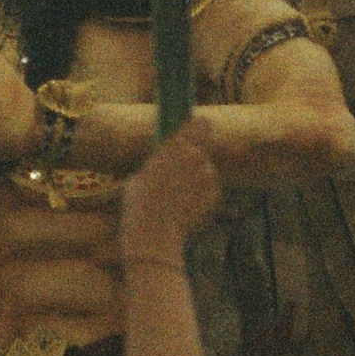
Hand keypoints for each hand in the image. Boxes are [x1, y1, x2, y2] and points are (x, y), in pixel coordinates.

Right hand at [119, 115, 221, 254]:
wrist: (154, 231)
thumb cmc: (139, 202)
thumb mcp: (141, 173)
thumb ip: (159, 161)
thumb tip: (162, 160)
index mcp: (176, 146)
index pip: (200, 124)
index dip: (199, 127)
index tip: (196, 130)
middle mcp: (196, 156)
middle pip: (206, 144)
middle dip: (198, 153)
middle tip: (185, 167)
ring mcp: (208, 175)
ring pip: (207, 169)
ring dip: (198, 177)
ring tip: (179, 195)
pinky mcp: (214, 193)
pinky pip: (210, 189)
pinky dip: (202, 195)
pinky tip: (186, 206)